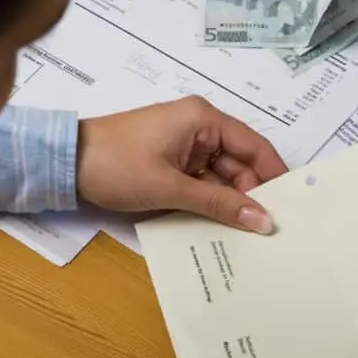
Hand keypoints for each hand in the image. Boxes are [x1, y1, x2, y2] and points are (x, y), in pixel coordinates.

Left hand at [76, 96, 288, 232]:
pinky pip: (201, 184)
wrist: (64, 164)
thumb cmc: (117, 165)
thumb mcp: (171, 188)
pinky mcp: (170, 164)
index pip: (254, 146)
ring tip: (249, 238)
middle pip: (239, 164)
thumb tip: (263, 221)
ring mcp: (184, 147)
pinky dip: (209, 203)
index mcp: (203, 120)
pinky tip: (220, 229)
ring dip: (229, 204)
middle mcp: (199, 128)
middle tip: (269, 233)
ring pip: (221, 178)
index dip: (275, 176)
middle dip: (251, 196)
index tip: (293, 207)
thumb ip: (219, 205)